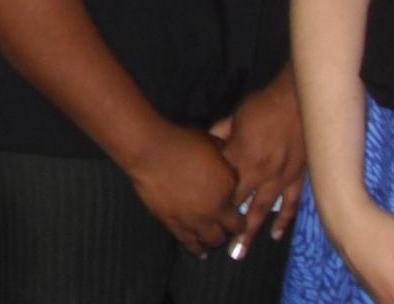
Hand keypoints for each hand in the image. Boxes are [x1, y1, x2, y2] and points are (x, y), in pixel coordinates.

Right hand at [124, 122, 242, 254]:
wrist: (151, 152)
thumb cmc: (180, 142)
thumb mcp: (210, 141)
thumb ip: (224, 155)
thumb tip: (229, 159)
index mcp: (228, 186)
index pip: (242, 201)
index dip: (238, 204)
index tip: (234, 204)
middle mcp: (216, 207)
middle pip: (233, 228)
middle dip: (232, 225)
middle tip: (227, 222)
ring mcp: (196, 220)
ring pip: (214, 241)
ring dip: (216, 238)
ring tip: (213, 236)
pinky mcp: (176, 226)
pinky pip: (191, 245)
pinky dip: (198, 249)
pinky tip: (200, 251)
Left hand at [209, 70, 305, 258]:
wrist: (297, 101)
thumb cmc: (263, 106)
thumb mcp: (235, 117)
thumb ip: (220, 135)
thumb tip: (208, 146)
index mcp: (241, 156)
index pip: (223, 184)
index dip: (212, 200)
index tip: (202, 215)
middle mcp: (260, 172)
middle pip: (239, 203)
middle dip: (227, 224)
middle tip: (215, 244)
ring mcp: (280, 177)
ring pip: (263, 211)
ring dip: (251, 232)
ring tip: (239, 252)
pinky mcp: (297, 178)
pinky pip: (291, 204)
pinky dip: (283, 221)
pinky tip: (275, 235)